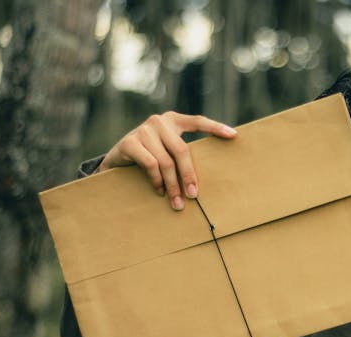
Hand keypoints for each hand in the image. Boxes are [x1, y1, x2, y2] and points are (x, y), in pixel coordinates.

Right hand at [97, 112, 236, 209]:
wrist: (117, 159)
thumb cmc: (150, 157)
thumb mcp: (167, 151)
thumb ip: (182, 155)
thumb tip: (202, 180)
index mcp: (174, 120)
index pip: (198, 121)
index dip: (216, 127)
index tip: (234, 135)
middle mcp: (159, 121)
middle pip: (182, 151)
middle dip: (189, 176)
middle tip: (194, 196)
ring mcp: (143, 130)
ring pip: (166, 162)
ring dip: (173, 185)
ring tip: (177, 202)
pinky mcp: (129, 142)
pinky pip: (150, 164)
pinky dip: (157, 181)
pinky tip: (160, 191)